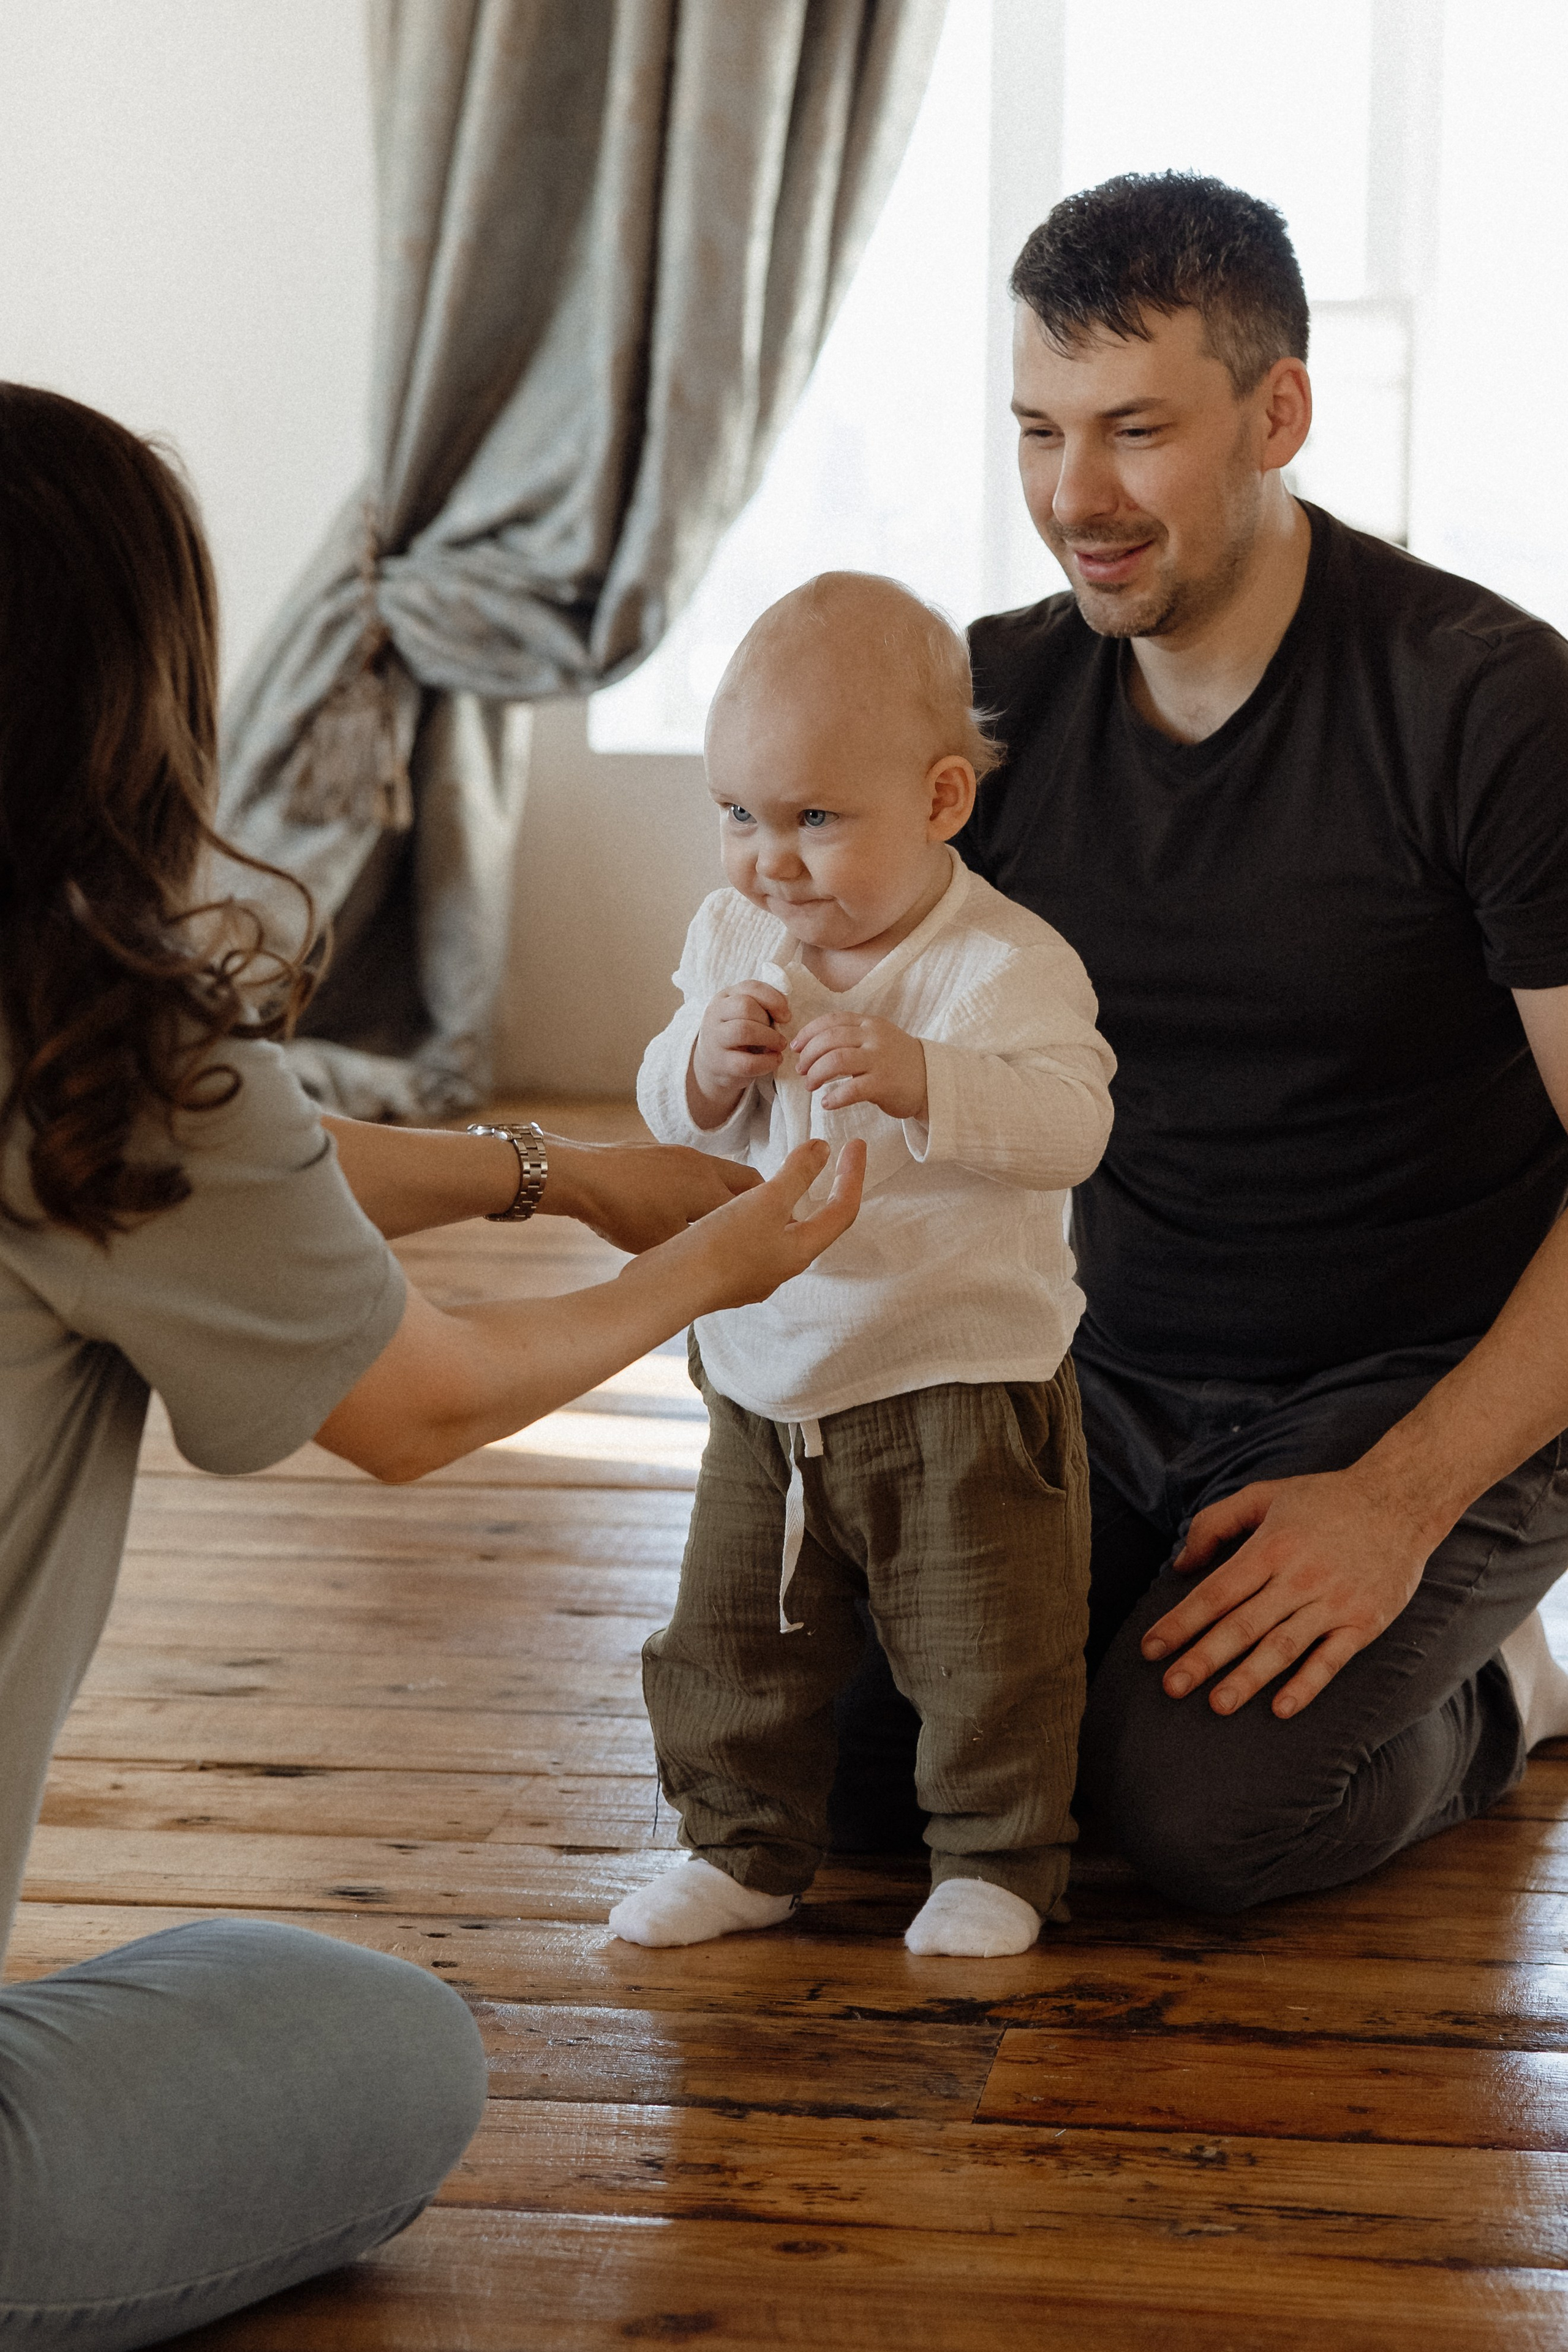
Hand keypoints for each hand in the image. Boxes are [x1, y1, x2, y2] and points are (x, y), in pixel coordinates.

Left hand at [540, 1138, 760, 1252]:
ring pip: (722, 1174)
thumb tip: (719, 1254)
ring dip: (730, 1194)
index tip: (780, 1237)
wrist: (584, 1177)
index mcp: (712, 1190)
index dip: (771, 1225)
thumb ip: (700, 1247)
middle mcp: (705, 1166)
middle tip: (760, 1225)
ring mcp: (683, 1154)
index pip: (758, 1208)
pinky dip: (704, 1186)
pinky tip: (686, 1204)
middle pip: (749, 1183)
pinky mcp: (663, 1152)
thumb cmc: (623, 1214)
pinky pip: (697, 1169)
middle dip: (760, 1204)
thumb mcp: (666, 1243)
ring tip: (723, 1219)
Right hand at [657, 1137, 864, 1312]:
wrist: (670, 1287)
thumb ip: (797, 1174)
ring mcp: (755, 1275)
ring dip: (789, 1204)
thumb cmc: (721, 1245)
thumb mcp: (765, 1201)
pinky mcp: (728, 1274)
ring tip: (783, 1180)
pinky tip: (741, 1207)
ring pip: (783, 1234)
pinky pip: (755, 1240)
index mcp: (800, 1251)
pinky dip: (760, 1216)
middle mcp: (783, 1268)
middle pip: (816, 1225)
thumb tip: (824, 1149)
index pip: (843, 1210)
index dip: (852, 1174)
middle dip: (825, 1191)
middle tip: (827, 1160)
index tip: (856, 1144)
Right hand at [689, 982, 791, 1126]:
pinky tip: (775, 1060)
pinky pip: (747, 1063)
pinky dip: (767, 1062)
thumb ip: (763, 1006)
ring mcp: (715, 1039)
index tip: (786, 1016)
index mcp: (725, 998)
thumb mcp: (746, 1014)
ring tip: (779, 1046)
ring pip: (744, 1030)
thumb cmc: (738, 1035)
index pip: (750, 987)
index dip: (774, 999)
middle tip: (778, 1033)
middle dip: (767, 1019)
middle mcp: (715, 1014)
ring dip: (770, 1038)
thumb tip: (784, 1013)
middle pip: (745, 1006)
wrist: (713, 1064)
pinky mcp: (721, 1064)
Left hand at [791, 1013, 927, 1119]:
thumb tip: (813, 1047)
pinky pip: (851, 1089)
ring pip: (836, 1060)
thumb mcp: (878, 1039)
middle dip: (808, 1055)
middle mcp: (874, 1037)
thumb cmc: (898, 1063)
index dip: (809, 1033)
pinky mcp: (884, 1084)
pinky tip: (827, 1103)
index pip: (832, 1020)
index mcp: (870, 1024)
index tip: (796, 1047)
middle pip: (829, 1039)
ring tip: (810, 1085)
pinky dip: (834, 1097)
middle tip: (801, 1071)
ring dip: (816, 1074)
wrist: (932, 1081)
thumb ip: (851, 1037)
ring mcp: (880, 1060)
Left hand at [1140, 1465, 1435, 1718]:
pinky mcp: (1364, 1622)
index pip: (1216, 1592)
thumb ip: (1216, 1523)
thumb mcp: (1265, 1494)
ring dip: (1249, 1678)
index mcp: (1271, 1547)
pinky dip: (1307, 1685)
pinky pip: (1331, 1659)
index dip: (1180, 1622)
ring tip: (1218, 1704)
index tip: (1150, 1648)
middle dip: (1203, 1658)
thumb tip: (1181, 1563)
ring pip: (1282, 1646)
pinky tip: (1281, 1709)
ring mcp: (1333, 1602)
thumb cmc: (1326, 1498)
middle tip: (1170, 1687)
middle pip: (1242, 1624)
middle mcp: (1299, 1577)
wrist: (1402, 1498)